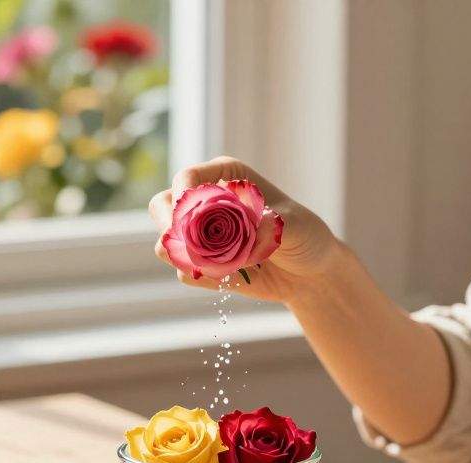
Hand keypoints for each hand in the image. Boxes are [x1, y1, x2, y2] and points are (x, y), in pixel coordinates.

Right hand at [148, 156, 342, 302]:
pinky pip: (184, 272)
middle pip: (162, 206)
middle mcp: (204, 200)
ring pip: (166, 242)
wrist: (308, 273)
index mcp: (226, 176)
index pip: (187, 178)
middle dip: (169, 228)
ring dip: (187, 258)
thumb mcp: (295, 225)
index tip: (185, 218)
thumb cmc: (304, 235)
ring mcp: (197, 233)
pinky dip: (204, 278)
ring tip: (228, 266)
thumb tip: (248, 227)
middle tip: (189, 248)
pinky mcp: (200, 263)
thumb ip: (270, 223)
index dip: (181, 196)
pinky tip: (234, 278)